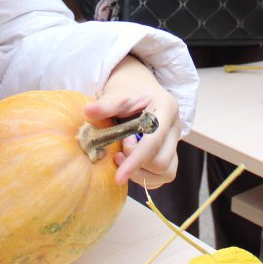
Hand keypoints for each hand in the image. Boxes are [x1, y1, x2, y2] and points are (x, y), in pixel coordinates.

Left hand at [87, 57, 180, 188]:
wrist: (138, 87)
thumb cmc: (128, 90)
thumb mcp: (118, 93)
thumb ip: (106, 104)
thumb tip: (87, 111)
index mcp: (166, 109)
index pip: (153, 142)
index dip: (135, 161)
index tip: (118, 177)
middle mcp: (175, 127)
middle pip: (162, 162)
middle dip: (136, 163)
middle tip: (118, 150)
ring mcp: (174, 142)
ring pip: (166, 172)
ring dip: (141, 173)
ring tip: (122, 157)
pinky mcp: (170, 153)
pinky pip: (161, 176)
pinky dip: (144, 176)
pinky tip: (129, 164)